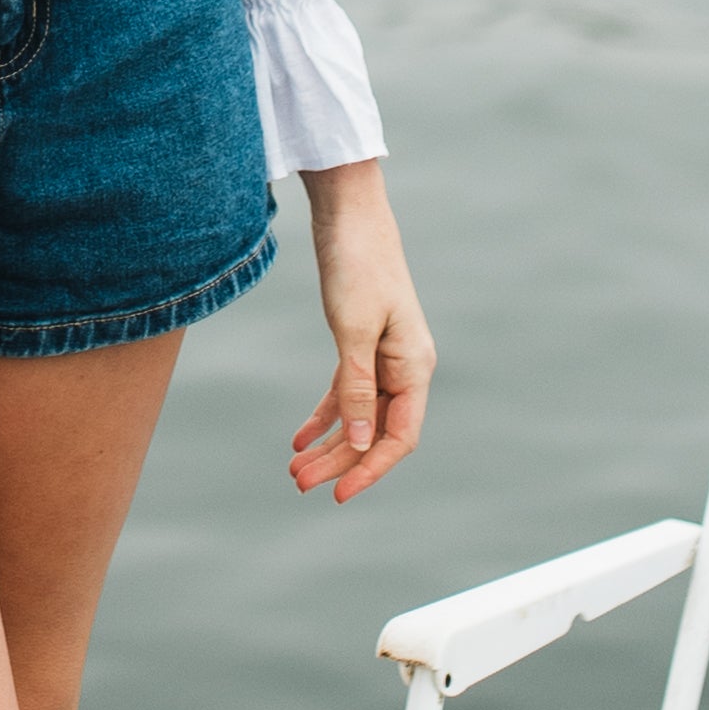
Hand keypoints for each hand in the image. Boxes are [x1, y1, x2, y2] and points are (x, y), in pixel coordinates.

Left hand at [288, 160, 431, 503]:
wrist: (349, 215)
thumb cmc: (357, 266)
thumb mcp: (354, 331)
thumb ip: (357, 388)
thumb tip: (360, 442)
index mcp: (414, 367)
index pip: (399, 437)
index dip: (370, 469)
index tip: (338, 495)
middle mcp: (404, 368)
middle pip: (374, 432)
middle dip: (339, 461)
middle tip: (298, 484)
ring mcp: (383, 357)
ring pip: (358, 416)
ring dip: (329, 444)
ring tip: (294, 469)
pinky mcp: (361, 344)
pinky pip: (345, 393)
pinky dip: (324, 416)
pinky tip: (300, 437)